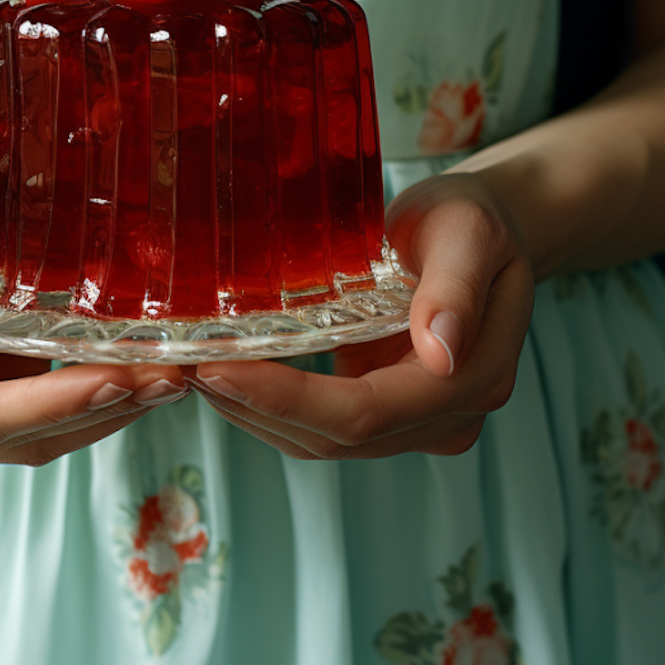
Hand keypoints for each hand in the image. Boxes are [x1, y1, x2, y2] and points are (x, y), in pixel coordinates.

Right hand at [0, 171, 187, 466]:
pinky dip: (101, 401)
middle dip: (105, 410)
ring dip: (114, 412)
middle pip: (28, 438)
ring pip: (48, 438)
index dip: (56, 406)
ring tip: (176, 376)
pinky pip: (54, 420)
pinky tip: (148, 374)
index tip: (121, 381)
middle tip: (175, 376)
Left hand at [186, 172, 533, 458]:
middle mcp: (446, 420)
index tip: (219, 369)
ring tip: (190, 371)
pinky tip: (226, 377)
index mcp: (474, 380)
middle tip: (183, 367)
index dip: (288, 400)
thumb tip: (443, 352)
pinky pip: (320, 428)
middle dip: (255, 407)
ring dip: (252, 413)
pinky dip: (269, 408)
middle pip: (336, 438)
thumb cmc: (474, 221)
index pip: (365, 412)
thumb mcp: (470, 233)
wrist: (482, 234)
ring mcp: (416, 426)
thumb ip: (456, 289)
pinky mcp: (386, 417)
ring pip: (321, 443)